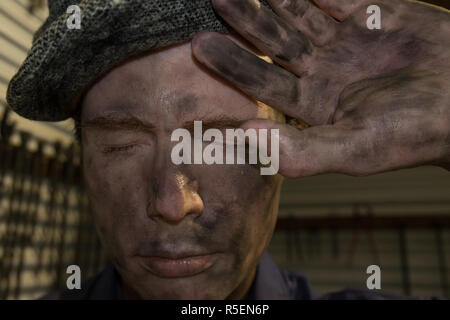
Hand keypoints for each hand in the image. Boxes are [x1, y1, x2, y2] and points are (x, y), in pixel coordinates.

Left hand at [192, 0, 449, 176]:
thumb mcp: (355, 149)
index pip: (261, 81)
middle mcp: (321, 70)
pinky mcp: (372, 12)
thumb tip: (246, 139)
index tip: (199, 44)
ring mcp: (344, 39)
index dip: (231, 63)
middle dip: (245, 18)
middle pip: (274, 40)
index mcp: (310, 104)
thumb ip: (301, 151)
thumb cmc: (413, 135)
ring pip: (300, 10)